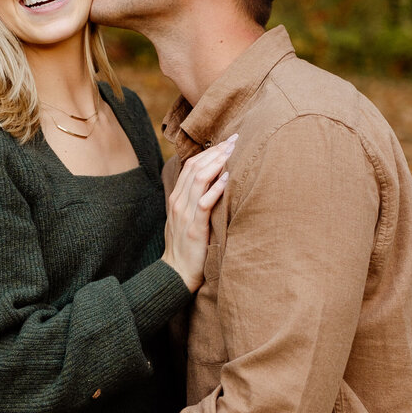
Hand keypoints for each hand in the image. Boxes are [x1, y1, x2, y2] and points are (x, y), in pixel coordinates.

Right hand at [162, 134, 234, 292]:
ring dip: (217, 163)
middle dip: (216, 151)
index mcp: (177, 198)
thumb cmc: (187, 245)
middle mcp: (179, 202)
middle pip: (195, 167)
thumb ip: (196, 200)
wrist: (176, 273)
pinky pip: (204, 203)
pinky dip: (216, 189)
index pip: (191, 165)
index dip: (209, 151)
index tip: (227, 141)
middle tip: (235, 139)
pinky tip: (228, 179)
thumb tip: (216, 182)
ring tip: (233, 152)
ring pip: (198, 179)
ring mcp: (185, 214)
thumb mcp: (188, 218)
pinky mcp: (194, 228)